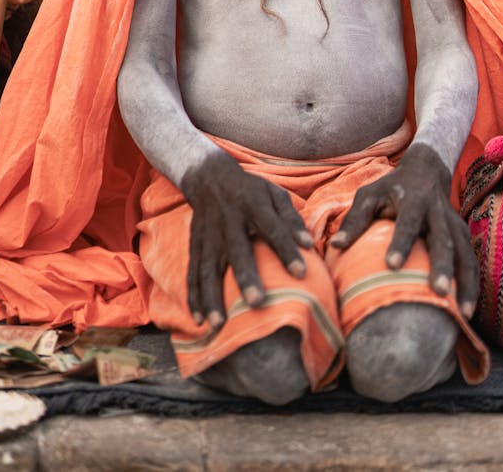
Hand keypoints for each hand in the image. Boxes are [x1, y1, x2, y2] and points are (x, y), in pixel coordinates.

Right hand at [180, 151, 313, 327]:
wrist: (209, 178)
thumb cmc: (251, 191)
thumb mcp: (274, 194)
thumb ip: (291, 219)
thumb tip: (310, 245)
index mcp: (253, 205)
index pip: (272, 228)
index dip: (286, 249)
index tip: (301, 272)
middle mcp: (229, 221)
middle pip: (237, 250)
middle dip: (246, 277)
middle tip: (256, 303)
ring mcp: (209, 235)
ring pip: (209, 267)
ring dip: (212, 296)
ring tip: (219, 324)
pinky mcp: (195, 245)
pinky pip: (193, 273)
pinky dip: (194, 297)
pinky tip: (200, 321)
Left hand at [330, 142, 478, 315]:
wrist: (426, 170)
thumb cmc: (390, 188)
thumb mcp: (369, 194)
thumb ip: (354, 219)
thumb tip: (335, 246)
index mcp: (413, 199)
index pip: (408, 221)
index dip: (401, 242)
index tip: (392, 266)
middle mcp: (437, 211)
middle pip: (443, 239)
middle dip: (442, 265)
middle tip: (437, 291)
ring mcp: (454, 223)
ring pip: (464, 252)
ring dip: (465, 281)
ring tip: (462, 312)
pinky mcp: (463, 234)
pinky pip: (471, 260)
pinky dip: (473, 285)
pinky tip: (467, 312)